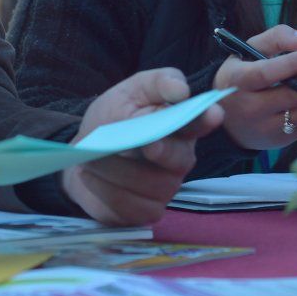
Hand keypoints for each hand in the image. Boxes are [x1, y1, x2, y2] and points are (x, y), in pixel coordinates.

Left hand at [63, 68, 221, 225]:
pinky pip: (130, 206)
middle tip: (147, 144)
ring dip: (118, 169)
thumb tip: (181, 89)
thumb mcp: (130, 91)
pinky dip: (106, 189)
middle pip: (180, 158)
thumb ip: (157, 83)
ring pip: (150, 184)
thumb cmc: (114, 118)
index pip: (200, 122)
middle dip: (163, 150)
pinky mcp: (145, 212)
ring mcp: (165, 189)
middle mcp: (180, 159)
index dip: (206, 119)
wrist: (84, 152)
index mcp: (181, 126)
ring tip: (92, 157)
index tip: (212, 113)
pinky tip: (90, 176)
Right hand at [210, 25, 296, 149]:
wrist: (229, 120)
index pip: (263, 74)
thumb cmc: (244, 75)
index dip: (289, 65)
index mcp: (237, 81)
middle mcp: (249, 108)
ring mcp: (266, 127)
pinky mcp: (281, 139)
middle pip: (293, 95)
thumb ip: (276, 38)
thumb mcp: (250, 50)